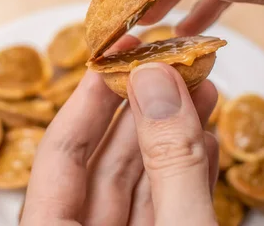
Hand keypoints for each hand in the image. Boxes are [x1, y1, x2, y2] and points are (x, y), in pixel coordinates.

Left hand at [21, 37, 219, 225]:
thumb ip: (171, 164)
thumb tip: (154, 83)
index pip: (59, 156)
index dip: (87, 98)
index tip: (115, 54)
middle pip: (103, 165)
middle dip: (143, 111)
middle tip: (167, 66)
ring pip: (138, 188)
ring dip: (173, 139)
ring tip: (199, 91)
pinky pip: (163, 211)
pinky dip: (185, 178)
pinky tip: (204, 141)